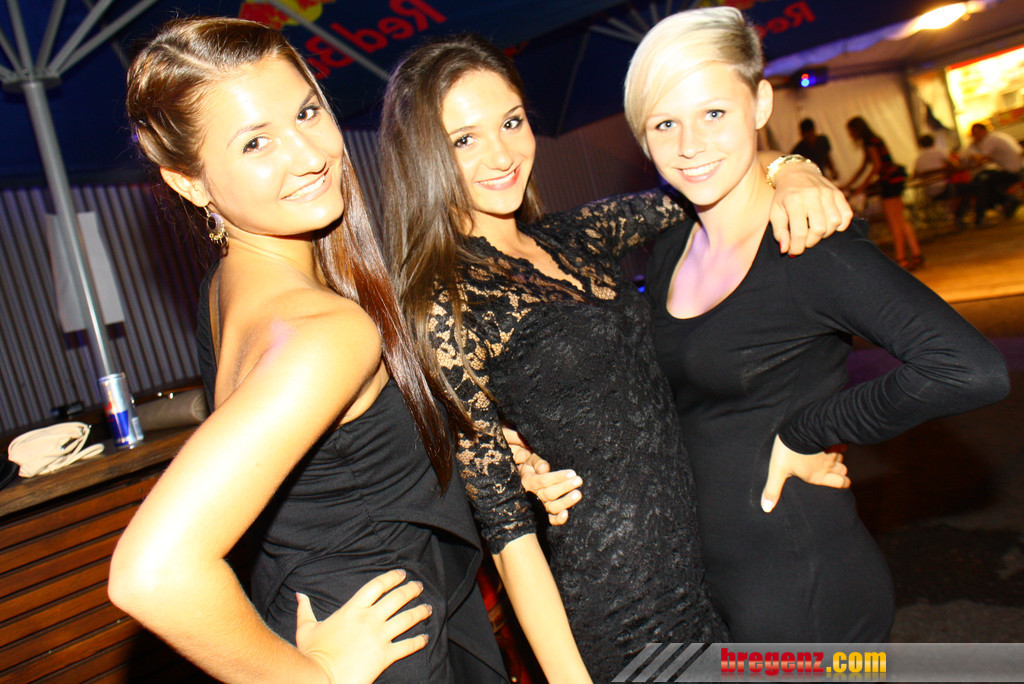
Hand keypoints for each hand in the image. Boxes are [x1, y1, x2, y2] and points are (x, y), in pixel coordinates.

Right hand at [295, 569, 429, 683]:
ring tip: (428, 608)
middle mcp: (369, 619)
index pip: (377, 586)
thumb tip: (300, 595)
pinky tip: (425, 637)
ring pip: (406, 619)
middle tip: (418, 586)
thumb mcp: (306, 628)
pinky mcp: (385, 655)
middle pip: (397, 598)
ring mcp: (379, 637)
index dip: (391, 577)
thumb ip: (305, 610)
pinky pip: (407, 646)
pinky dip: (419, 641)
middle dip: (410, 590)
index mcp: (352, 610)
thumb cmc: (312, 654)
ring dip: (420, 612)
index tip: (402, 573)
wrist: (319, 678)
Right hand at [504, 427, 582, 525]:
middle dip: (565, 487)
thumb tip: (544, 468)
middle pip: (549, 494)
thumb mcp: (530, 460)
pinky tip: (566, 514)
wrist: (522, 479)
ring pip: (552, 507)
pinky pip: (550, 520)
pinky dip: (558, 520)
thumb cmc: (530, 467)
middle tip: (578, 480)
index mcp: (528, 481)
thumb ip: (536, 462)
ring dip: (566, 502)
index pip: (543, 481)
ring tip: (578, 494)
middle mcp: (532, 496)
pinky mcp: (544, 514)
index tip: (572, 473)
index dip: (558, 477)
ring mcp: (539, 506)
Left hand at [760, 435, 849, 512]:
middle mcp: (829, 467)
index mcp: (817, 476)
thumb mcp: (777, 470)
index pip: (840, 484)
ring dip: (837, 459)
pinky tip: (830, 442)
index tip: (840, 483)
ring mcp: (833, 452)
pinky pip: (840, 444)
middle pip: (843, 472)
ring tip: (829, 457)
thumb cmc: (789, 450)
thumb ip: (773, 489)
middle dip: (841, 473)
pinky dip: (837, 445)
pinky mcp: (833, 438)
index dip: (842, 484)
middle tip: (835, 471)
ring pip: (842, 459)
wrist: (803, 427)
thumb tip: (766, 508)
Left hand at [769, 161, 853, 254]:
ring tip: (815, 232)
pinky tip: (830, 225)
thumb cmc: (784, 197)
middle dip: (811, 241)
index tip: (794, 252)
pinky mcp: (838, 193)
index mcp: (794, 200)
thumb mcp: (775, 212)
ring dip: (826, 233)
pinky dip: (841, 225)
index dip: (797, 247)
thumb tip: (785, 250)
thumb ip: (779, 232)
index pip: (800, 232)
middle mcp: (812, 195)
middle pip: (819, 229)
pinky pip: (847, 214)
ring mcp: (827, 193)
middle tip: (804, 241)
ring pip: (834, 223)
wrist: (796, 173)